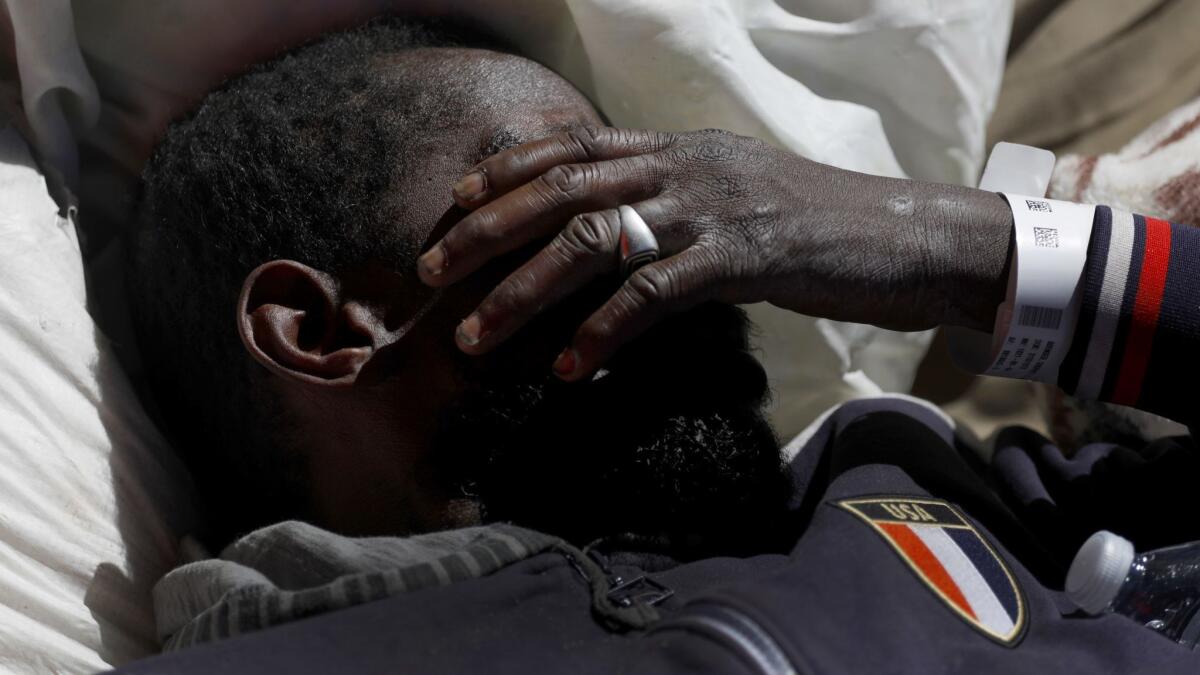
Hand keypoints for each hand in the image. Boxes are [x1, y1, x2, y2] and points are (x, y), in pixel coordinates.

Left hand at [417, 127, 1011, 379]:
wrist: (904, 234)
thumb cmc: (813, 223)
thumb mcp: (731, 194)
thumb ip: (671, 198)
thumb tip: (610, 228)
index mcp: (678, 148)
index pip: (574, 148)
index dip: (506, 171)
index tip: (452, 203)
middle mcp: (684, 166)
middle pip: (562, 191)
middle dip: (487, 230)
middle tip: (431, 272)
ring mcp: (712, 208)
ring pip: (593, 243)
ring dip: (525, 291)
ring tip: (477, 335)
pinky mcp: (743, 257)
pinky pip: (653, 295)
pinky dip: (603, 333)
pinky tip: (571, 368)